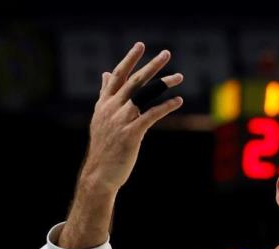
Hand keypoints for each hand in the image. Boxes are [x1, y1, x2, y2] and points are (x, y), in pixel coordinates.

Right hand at [80, 42, 184, 193]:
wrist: (99, 174)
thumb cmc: (104, 146)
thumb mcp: (101, 117)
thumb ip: (105, 94)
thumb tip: (106, 73)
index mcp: (105, 103)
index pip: (118, 75)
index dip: (129, 59)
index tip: (140, 45)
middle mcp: (112, 108)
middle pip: (134, 81)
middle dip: (151, 65)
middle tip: (167, 53)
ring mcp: (121, 120)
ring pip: (144, 95)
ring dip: (163, 83)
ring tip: (179, 76)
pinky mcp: (131, 133)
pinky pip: (151, 115)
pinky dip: (166, 106)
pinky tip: (178, 101)